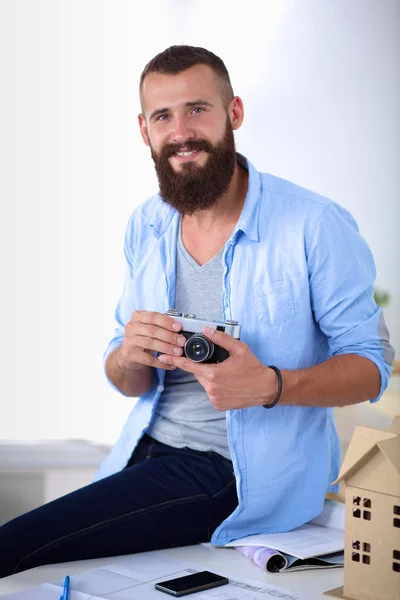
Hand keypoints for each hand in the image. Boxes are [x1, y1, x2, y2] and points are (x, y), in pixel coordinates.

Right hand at [118, 310, 185, 371]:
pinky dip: (161, 362)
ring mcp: (129, 341)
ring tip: (178, 352)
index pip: (153, 316)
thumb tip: (180, 329)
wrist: (130, 353)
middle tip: (181, 341)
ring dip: (167, 348)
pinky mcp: (130, 354)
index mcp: (137, 316)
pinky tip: (171, 364)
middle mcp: (131, 327)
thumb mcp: (150, 327)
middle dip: (169, 336)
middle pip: (152, 330)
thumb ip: (162, 325)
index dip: (167, 322)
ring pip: (150, 343)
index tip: (179, 327)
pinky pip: (148, 359)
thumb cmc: (144, 336)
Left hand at [158, 327, 277, 408]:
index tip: (163, 356)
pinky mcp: (218, 406)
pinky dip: (216, 387)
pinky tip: (228, 383)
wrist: (265, 388)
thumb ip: (221, 339)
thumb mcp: (239, 349)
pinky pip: (211, 393)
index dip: (175, 360)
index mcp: (213, 374)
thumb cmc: (253, 369)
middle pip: (198, 374)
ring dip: (210, 377)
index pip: (189, 365)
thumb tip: (208, 330)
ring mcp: (214, 399)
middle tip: (219, 364)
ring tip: (227, 374)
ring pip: (205, 384)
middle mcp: (211, 388)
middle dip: (204, 367)